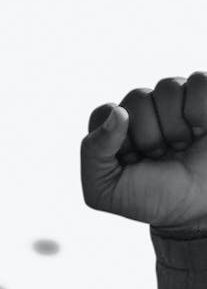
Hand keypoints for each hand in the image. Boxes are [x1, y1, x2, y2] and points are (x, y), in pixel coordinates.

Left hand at [80, 73, 206, 228]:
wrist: (196, 207)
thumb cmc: (152, 198)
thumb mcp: (105, 190)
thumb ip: (93, 153)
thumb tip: (117, 112)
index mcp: (115, 129)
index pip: (104, 113)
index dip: (117, 139)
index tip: (130, 162)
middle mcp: (143, 109)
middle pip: (136, 98)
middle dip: (148, 136)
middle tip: (159, 157)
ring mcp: (175, 100)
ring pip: (168, 87)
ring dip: (175, 126)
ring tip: (180, 146)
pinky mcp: (203, 97)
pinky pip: (198, 81)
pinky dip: (200, 110)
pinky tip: (199, 131)